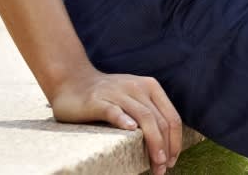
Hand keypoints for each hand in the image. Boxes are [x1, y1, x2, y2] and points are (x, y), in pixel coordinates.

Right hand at [49, 67, 183, 174]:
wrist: (72, 81)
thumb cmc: (106, 96)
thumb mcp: (133, 98)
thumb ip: (150, 113)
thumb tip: (167, 144)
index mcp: (150, 87)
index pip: (171, 117)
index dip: (175, 141)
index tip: (171, 160)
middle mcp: (137, 87)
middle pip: (159, 121)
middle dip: (164, 148)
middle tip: (162, 168)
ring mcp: (117, 93)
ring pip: (144, 118)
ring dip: (153, 142)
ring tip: (155, 162)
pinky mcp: (97, 101)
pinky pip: (113, 111)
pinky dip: (124, 121)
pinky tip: (131, 131)